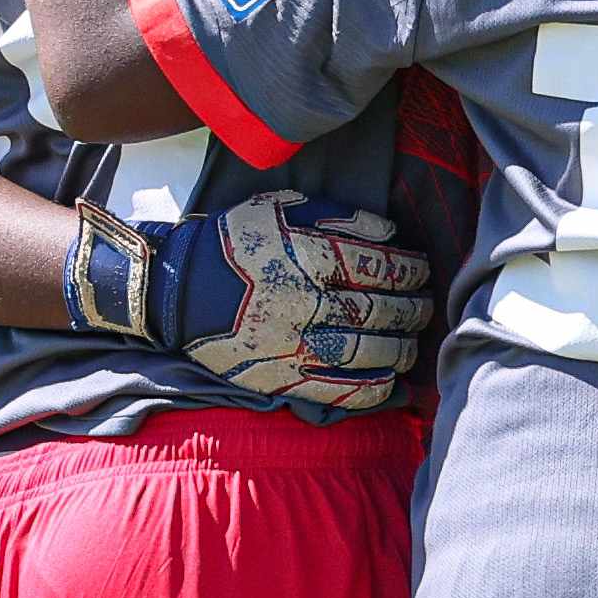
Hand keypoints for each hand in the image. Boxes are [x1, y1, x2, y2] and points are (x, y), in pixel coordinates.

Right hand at [68, 195, 439, 412]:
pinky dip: (371, 388)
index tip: (421, 270)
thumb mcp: (276, 208)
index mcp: (303, 256)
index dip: (409, 270)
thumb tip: (388, 230)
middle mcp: (302, 302)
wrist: (171, 291)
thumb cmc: (231, 243)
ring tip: (413, 341)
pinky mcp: (278, 378)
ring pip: (365, 351)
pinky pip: (336, 389)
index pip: (377, 267)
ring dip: (400, 348)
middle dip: (412, 309)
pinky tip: (391, 380)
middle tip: (425, 306)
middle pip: (378, 310)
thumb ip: (334, 215)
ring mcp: (291, 345)